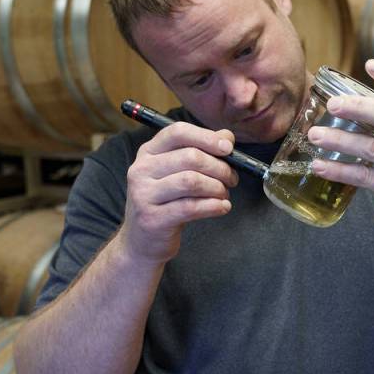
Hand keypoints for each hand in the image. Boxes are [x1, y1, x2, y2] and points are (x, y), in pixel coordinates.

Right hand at [120, 121, 238, 264]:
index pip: (178, 132)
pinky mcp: (152, 219)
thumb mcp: (177, 172)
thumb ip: (201, 150)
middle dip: (219, 168)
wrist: (142, 241)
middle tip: (231, 179)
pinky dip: (213, 206)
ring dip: (217, 188)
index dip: (207, 137)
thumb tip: (226, 136)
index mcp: (148, 152)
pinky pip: (191, 207)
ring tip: (224, 194)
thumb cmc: (166, 202)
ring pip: (192, 181)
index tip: (227, 148)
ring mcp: (144, 195)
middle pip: (190, 157)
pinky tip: (222, 208)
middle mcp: (141, 170)